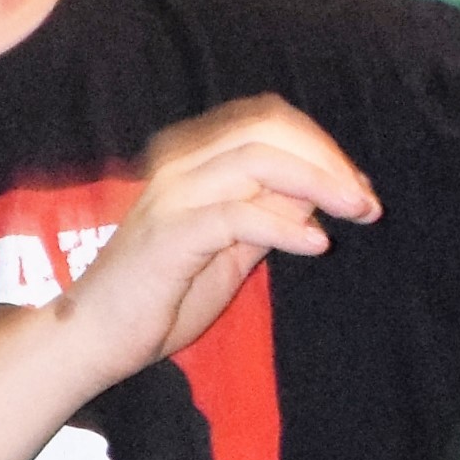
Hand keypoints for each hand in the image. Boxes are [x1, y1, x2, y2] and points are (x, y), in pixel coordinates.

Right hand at [51, 97, 380, 386]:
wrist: (94, 338)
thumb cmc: (160, 297)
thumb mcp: (231, 250)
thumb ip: (269, 215)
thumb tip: (321, 192)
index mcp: (193, 160)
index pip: (268, 121)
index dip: (321, 144)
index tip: (357, 185)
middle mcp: (181, 165)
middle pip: (269, 128)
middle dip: (328, 158)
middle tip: (365, 199)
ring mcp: (172, 196)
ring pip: (259, 161)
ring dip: (319, 183)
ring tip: (356, 212)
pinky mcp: (170, 235)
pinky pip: (240, 215)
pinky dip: (286, 226)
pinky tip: (317, 244)